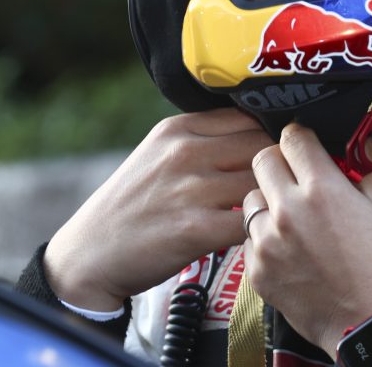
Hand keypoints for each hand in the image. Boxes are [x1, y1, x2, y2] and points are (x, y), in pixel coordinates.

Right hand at [43, 107, 273, 310]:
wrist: (90, 254)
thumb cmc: (133, 205)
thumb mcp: (158, 154)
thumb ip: (203, 139)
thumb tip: (258, 133)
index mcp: (178, 128)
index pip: (249, 117)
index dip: (269, 138)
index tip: (275, 158)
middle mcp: (185, 151)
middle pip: (262, 146)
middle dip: (277, 168)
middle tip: (281, 189)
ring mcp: (190, 188)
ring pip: (262, 183)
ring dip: (271, 200)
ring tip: (270, 213)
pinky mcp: (195, 228)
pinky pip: (251, 220)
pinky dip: (259, 229)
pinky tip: (253, 236)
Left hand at [242, 123, 371, 355]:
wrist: (371, 323)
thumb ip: (367, 168)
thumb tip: (363, 141)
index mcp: (322, 189)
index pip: (292, 136)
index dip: (301, 138)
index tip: (306, 147)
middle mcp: (288, 210)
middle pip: (262, 159)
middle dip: (280, 162)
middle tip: (296, 178)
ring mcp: (268, 242)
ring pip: (251, 199)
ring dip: (268, 201)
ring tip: (292, 218)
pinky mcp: (256, 270)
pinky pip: (249, 239)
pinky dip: (265, 239)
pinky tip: (289, 250)